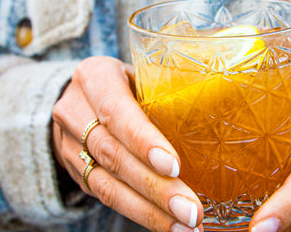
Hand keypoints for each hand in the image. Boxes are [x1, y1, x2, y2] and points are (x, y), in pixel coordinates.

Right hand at [51, 56, 202, 231]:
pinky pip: (108, 198)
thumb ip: (165, 92)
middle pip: (115, 156)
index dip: (144, 141)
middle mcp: (75, 113)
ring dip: (150, 211)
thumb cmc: (126, 83)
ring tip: (185, 226)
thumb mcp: (141, 74)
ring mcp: (72, 147)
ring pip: (108, 185)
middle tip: (190, 209)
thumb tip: (218, 115)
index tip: (174, 167)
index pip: (117, 112)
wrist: (78, 98)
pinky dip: (141, 214)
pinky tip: (168, 225)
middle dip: (155, 187)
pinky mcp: (78, 173)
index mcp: (95, 78)